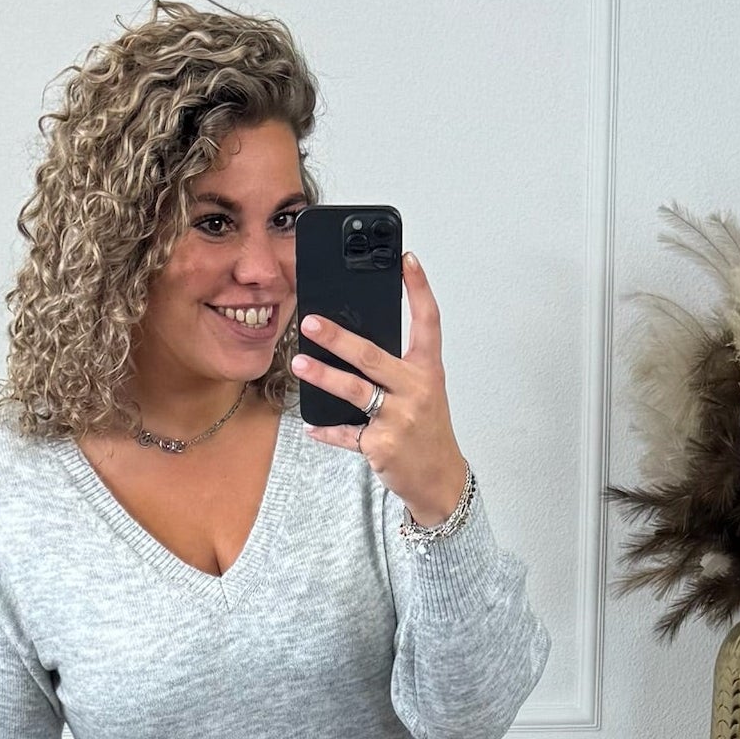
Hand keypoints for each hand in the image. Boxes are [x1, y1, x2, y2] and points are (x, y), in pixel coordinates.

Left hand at [292, 251, 468, 525]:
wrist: (439, 479)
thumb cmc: (427, 430)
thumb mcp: (424, 392)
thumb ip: (398, 368)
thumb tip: (354, 342)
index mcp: (428, 371)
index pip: (428, 321)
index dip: (419, 288)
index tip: (406, 259)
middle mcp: (416, 390)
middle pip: (373, 356)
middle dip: (338, 338)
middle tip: (310, 321)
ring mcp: (398, 419)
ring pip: (354, 391)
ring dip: (323, 376)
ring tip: (300, 362)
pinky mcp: (381, 445)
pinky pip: (346, 434)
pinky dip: (327, 430)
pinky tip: (311, 425)